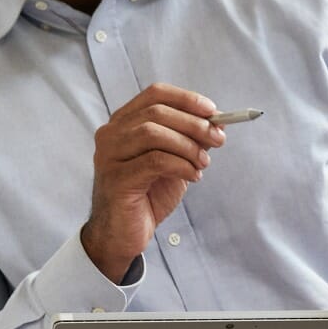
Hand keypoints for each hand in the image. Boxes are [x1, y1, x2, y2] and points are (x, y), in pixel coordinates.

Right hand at [80, 84, 224, 281]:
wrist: (123, 234)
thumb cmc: (147, 195)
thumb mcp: (174, 161)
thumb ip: (189, 140)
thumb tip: (216, 123)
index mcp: (123, 123)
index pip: (155, 94)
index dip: (186, 99)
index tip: (213, 111)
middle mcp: (111, 134)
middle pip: (156, 112)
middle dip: (193, 124)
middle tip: (218, 139)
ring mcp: (109, 155)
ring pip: (153, 133)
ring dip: (187, 145)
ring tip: (203, 163)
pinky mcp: (116, 178)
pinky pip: (154, 161)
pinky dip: (181, 165)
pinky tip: (193, 176)